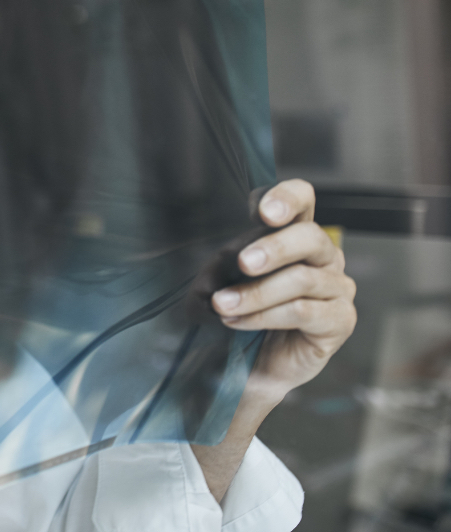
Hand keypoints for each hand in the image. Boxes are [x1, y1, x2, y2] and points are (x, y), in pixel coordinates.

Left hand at [211, 178, 357, 406]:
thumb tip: (227, 260)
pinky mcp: (340, 320)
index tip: (263, 212)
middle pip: (310, 236)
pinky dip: (264, 316)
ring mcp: (337, 288)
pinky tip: (237, 322)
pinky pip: (303, 311)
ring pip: (301, 279)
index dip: (287, 198)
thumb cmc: (241, 312)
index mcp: (297, 234)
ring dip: (256, 293)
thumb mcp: (225, 279)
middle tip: (243, 263)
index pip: (303, 200)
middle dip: (274, 249)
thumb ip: (228, 262)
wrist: (251, 364)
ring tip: (222, 304)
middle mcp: (324, 256)